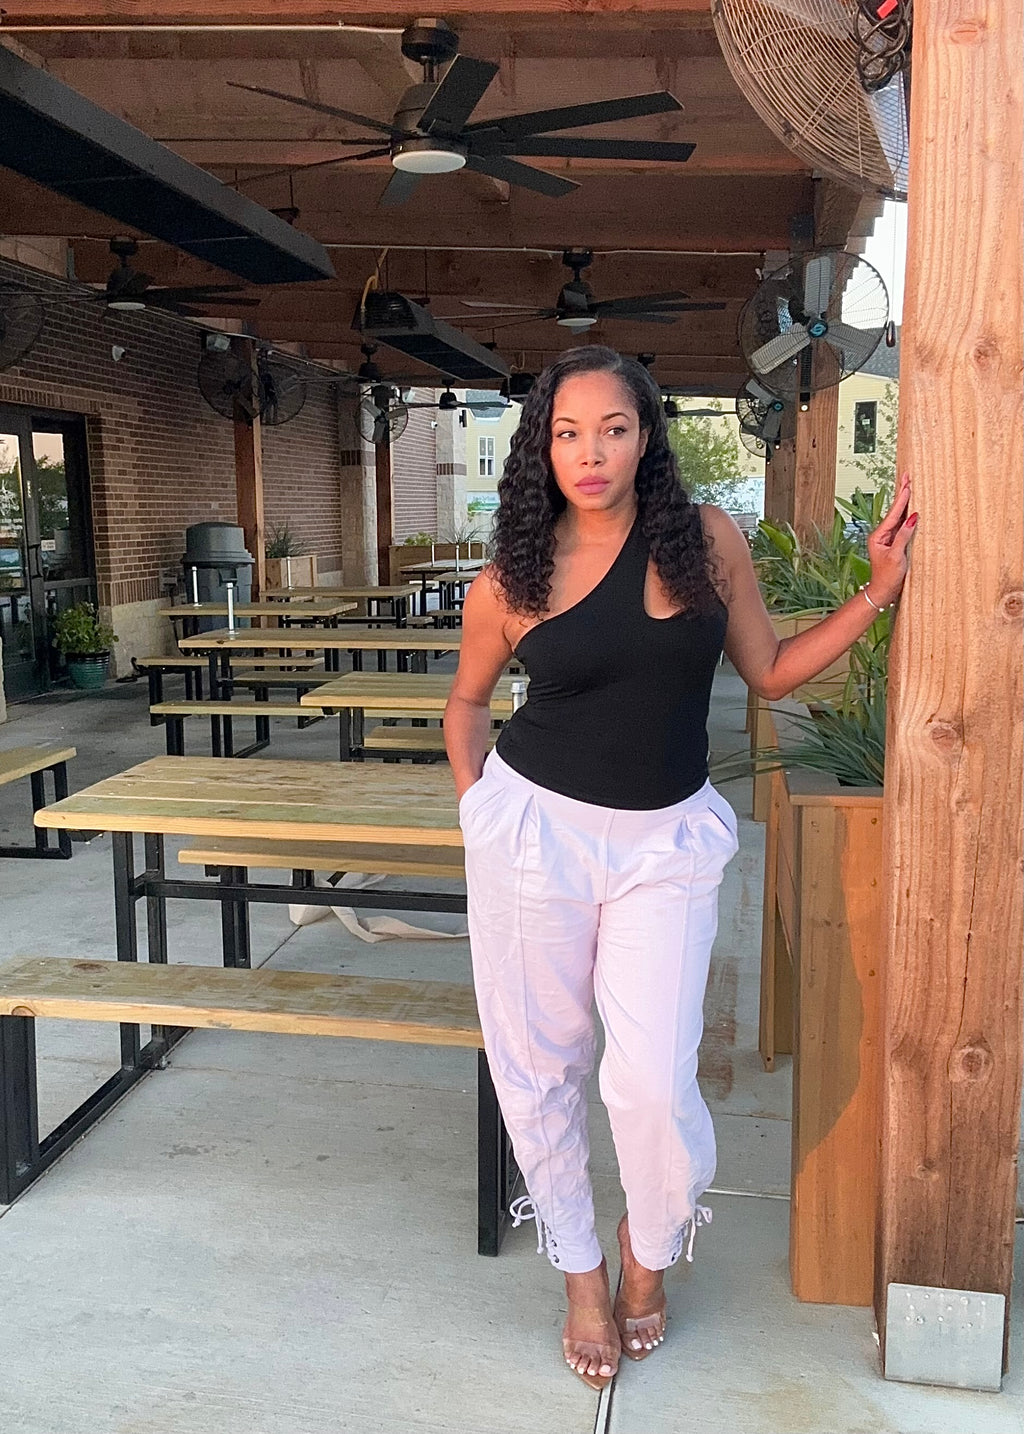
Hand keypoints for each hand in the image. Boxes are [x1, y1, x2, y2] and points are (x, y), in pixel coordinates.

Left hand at [865, 472, 918, 606]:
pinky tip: (911, 507)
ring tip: (908, 485)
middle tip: (906, 476)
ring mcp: (888, 538)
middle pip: (894, 511)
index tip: (907, 484)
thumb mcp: (896, 556)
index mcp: (878, 536)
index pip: (893, 514)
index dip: (901, 499)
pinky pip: (902, 525)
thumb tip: (912, 518)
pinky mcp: (894, 543)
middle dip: (901, 493)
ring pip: (898, 516)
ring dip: (905, 501)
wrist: (883, 590)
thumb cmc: (888, 576)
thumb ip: (904, 536)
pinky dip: (907, 514)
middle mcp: (882, 534)